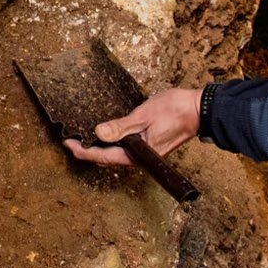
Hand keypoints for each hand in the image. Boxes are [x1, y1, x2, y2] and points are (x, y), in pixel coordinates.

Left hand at [64, 88, 200, 166]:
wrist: (199, 110)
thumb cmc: (174, 111)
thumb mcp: (143, 117)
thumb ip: (120, 127)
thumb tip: (98, 133)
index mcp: (137, 155)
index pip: (103, 157)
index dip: (83, 151)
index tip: (68, 144)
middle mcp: (139, 158)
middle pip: (107, 158)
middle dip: (87, 151)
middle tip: (70, 141)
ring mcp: (144, 152)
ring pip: (115, 154)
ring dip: (98, 147)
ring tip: (83, 138)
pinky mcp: (148, 145)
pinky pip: (124, 147)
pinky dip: (111, 142)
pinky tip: (105, 133)